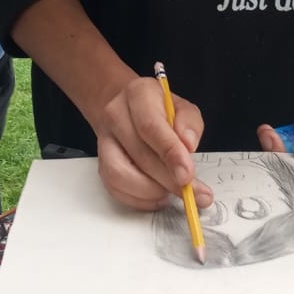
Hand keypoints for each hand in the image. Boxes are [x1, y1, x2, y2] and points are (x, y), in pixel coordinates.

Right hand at [96, 76, 210, 210]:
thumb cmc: (158, 109)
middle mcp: (115, 115)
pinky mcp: (101, 163)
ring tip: (173, 193)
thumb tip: (188, 146)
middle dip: (168, 180)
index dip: (170, 154)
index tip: (187, 175)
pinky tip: (157, 196)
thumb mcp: (182, 106)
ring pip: (120, 175)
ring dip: (151, 192)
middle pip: (139, 155)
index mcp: (138, 95)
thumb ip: (189, 124)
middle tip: (192, 194)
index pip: (151, 127)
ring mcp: (104, 141)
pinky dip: (139, 199)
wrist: (126, 106)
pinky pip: (115, 188)